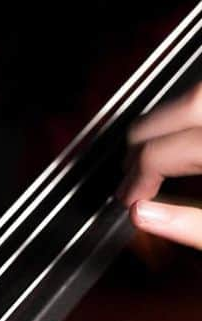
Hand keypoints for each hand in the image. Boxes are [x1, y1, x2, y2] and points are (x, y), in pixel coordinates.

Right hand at [123, 82, 201, 247]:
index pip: (160, 151)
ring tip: (155, 157)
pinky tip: (183, 140)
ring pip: (193, 95)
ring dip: (167, 125)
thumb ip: (190, 224)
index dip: (135, 178)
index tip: (128, 199)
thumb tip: (140, 215)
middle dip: (143, 143)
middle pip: (174, 110)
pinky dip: (188, 117)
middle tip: (131, 175)